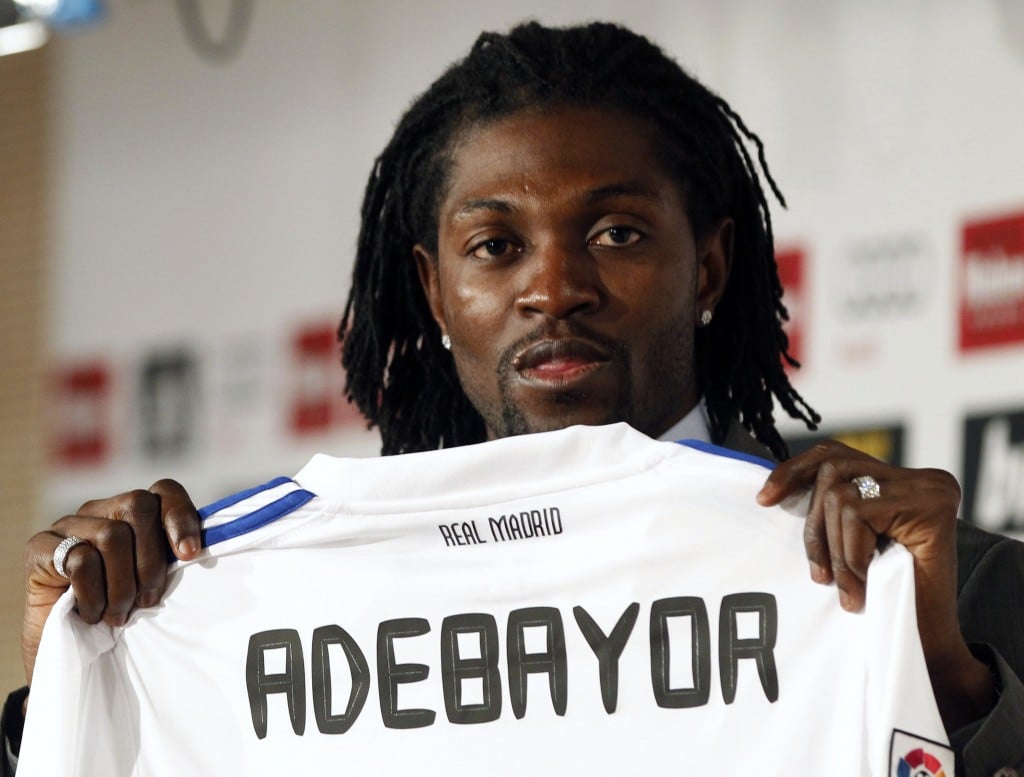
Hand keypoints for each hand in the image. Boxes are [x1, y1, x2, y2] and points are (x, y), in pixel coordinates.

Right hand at [22, 479, 200, 684]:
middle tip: (149, 601)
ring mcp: (69, 524)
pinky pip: (79, 559)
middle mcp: (101, 510)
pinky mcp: (40, 546)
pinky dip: (93, 594)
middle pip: (139, 507)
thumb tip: (196, 550)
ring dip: (121, 585)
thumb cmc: (118, 612)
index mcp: (133, 513)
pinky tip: (92, 614)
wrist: (68, 648)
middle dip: (151, 560)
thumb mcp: (152, 583)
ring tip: (119, 615)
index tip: (189, 554)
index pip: (164, 491)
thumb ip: (171, 559)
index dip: (181, 518)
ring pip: (111, 535)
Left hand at [757, 441, 995, 731]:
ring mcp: (929, 489)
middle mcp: (921, 478)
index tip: (764, 500)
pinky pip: (859, 515)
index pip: (835, 455)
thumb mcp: (850, 544)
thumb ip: (832, 511)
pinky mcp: (932, 508)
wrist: (927, 648)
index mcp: (899, 481)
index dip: (794, 471)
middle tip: (819, 575)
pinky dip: (850, 555)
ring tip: (846, 588)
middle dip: (815, 523)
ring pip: (842, 494)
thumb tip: (773, 490)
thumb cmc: (884, 599)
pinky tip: (862, 587)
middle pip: (834, 468)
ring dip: (834, 548)